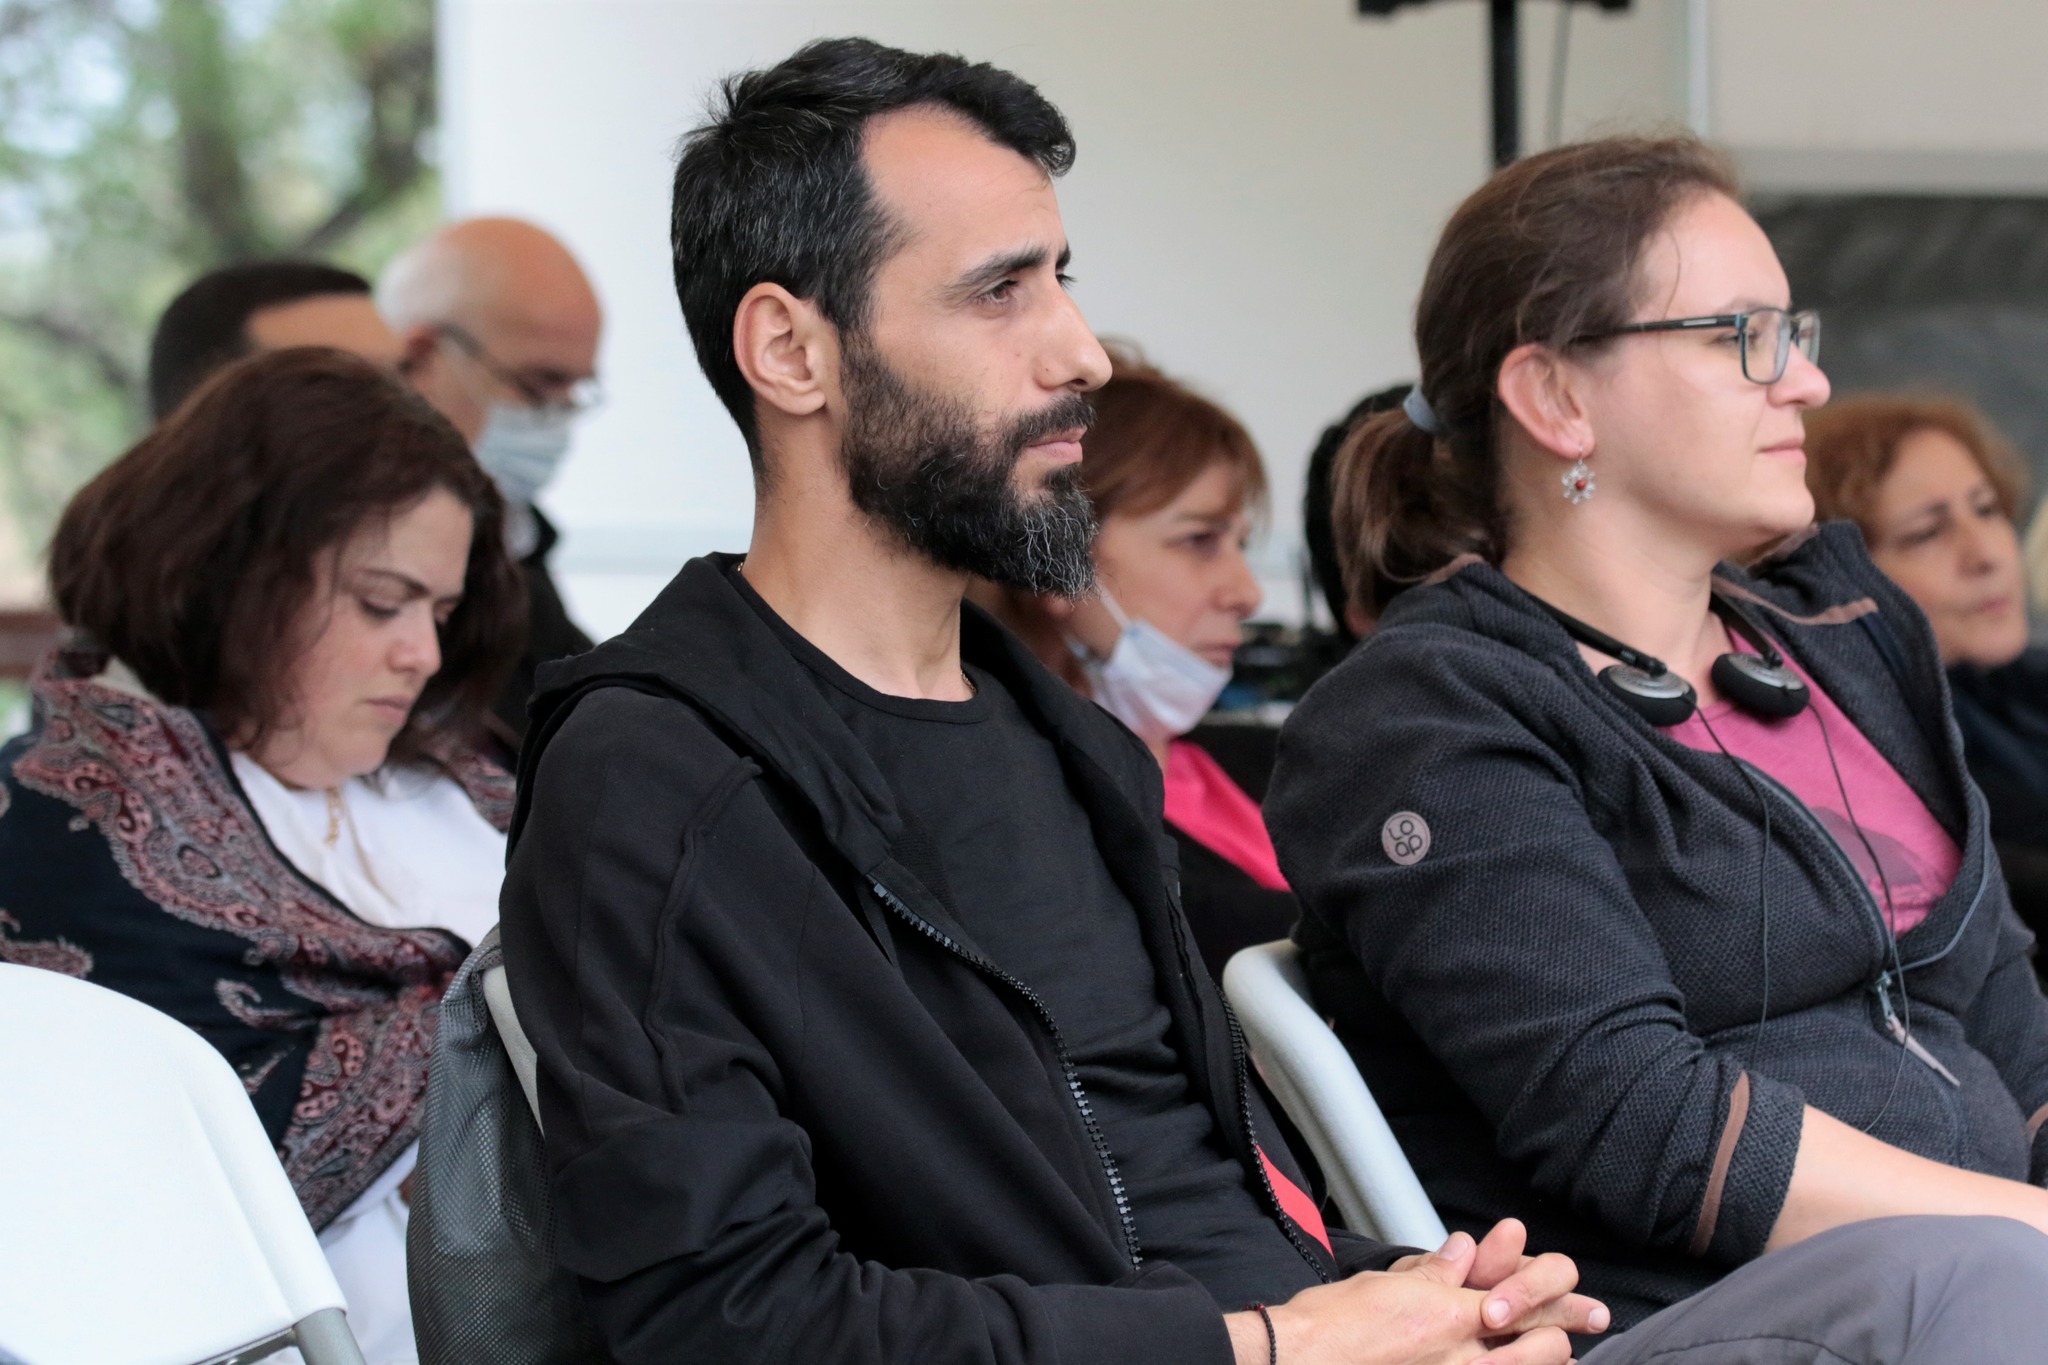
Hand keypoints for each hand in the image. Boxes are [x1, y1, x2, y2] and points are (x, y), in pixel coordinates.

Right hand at [1225, 1222, 1608, 1364]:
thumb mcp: (1383, 1285)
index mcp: (1448, 1314)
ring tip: (1557, 1354)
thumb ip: (1430, 1272)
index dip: (1559, 1299)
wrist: (1297, 1360)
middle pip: (1539, 1345)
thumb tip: (1460, 1252)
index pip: (1521, 1300)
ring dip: (1544, 1361)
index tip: (1589, 1307)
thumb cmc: (1330, 1325)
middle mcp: (1460, 1354)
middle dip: (1565, 1333)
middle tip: (1589, 1322)